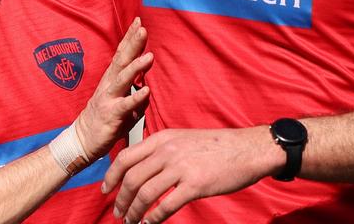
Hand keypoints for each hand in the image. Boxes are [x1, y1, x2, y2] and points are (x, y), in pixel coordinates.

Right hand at [74, 18, 153, 161]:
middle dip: (132, 44)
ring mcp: (109, 99)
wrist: (83, 141)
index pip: (121, 55)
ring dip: (136, 67)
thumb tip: (147, 86)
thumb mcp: (122, 103)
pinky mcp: (111, 115)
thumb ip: (134, 92)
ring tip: (150, 56)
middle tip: (142, 28)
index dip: (129, 38)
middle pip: (121, 61)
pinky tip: (146, 91)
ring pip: (123, 79)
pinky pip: (125, 105)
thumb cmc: (104, 120)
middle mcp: (109, 85)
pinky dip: (136, 97)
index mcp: (111, 80)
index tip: (138, 22)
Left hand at [101, 126, 284, 223]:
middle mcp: (168, 151)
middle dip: (120, 199)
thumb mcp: (184, 139)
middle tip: (118, 213)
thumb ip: (164, 150)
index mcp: (163, 138)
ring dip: (134, 211)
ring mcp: (181, 167)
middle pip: (131, 178)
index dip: (111, 176)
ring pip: (145, 193)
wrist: (248, 149)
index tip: (105, 190)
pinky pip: (166, 205)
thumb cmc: (218, 147)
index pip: (126, 157)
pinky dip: (153, 218)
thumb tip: (144, 168)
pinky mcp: (195, 185)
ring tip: (130, 222)